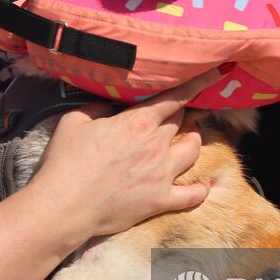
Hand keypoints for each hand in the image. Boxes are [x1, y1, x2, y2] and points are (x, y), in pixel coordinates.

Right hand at [33, 70, 218, 239]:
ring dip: (194, 141)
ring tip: (191, 137)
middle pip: (182, 121)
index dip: (196, 84)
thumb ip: (99, 107)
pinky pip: (192, 195)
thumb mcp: (76, 121)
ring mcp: (162, 175)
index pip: (175, 98)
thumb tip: (111, 104)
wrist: (64, 206)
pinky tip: (204, 184)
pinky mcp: (160, 201)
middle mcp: (156, 146)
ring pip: (193, 151)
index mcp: (138, 123)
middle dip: (183, 113)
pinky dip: (200, 189)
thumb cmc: (66, 162)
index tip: (215, 74)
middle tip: (181, 111)